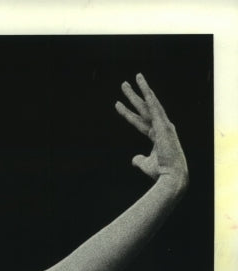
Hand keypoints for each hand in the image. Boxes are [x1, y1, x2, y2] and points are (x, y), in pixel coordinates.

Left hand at [115, 73, 188, 189]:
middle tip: (124, 83)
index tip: (117, 104)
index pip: (139, 121)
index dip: (127, 113)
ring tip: (135, 77)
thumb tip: (134, 159)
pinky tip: (145, 88)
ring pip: (150, 103)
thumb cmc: (160, 173)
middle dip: (134, 96)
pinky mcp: (165, 127)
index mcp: (157, 136)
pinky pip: (156, 109)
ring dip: (143, 90)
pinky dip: (151, 98)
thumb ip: (139, 160)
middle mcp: (161, 128)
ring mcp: (164, 126)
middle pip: (144, 108)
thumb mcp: (145, 165)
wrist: (170, 177)